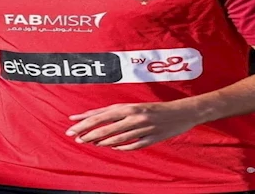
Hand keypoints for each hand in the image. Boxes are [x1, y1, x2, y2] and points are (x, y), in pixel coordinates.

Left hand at [65, 101, 199, 150]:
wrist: (182, 112)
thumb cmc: (155, 109)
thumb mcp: (135, 106)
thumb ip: (116, 113)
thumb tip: (95, 118)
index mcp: (129, 106)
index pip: (102, 114)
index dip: (85, 120)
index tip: (71, 124)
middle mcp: (134, 116)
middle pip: (105, 126)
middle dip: (87, 132)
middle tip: (74, 137)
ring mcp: (143, 128)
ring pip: (117, 137)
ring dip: (101, 141)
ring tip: (89, 143)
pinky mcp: (151, 138)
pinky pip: (133, 145)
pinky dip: (121, 147)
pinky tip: (112, 148)